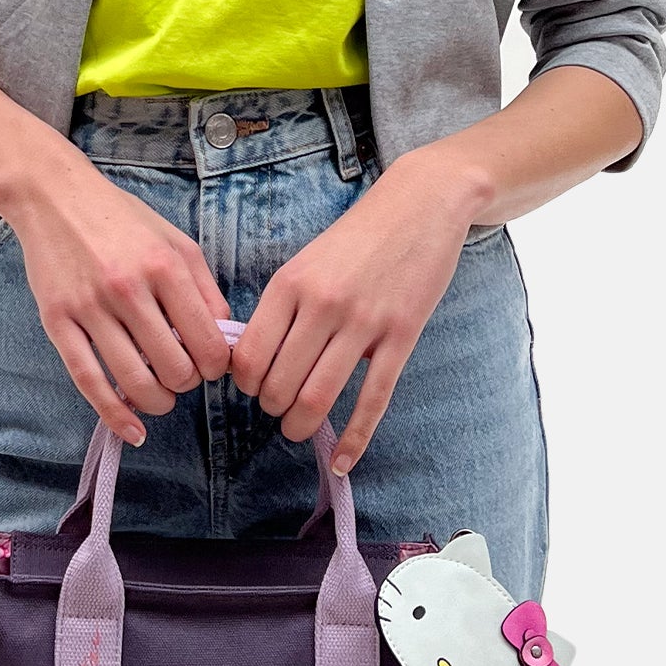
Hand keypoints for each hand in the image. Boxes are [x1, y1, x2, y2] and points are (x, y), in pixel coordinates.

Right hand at [3, 146, 233, 444]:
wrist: (54, 198)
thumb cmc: (122, 220)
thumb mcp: (176, 242)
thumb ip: (205, 289)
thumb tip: (226, 339)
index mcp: (165, 266)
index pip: (208, 341)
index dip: (217, 366)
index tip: (212, 366)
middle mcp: (128, 287)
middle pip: (174, 367)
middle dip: (187, 382)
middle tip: (184, 375)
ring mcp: (90, 307)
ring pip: (134, 380)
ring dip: (157, 401)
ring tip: (161, 396)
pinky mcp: (57, 321)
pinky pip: (89, 380)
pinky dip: (113, 414)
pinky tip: (131, 431)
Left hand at [228, 146, 483, 472]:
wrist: (420, 205)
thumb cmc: (357, 237)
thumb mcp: (306, 262)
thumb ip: (280, 307)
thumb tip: (250, 359)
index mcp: (289, 284)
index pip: (248, 356)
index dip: (245, 384)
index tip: (253, 387)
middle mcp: (321, 304)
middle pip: (279, 384)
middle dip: (272, 408)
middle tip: (278, 409)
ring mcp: (364, 322)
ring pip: (318, 397)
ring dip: (301, 425)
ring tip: (298, 429)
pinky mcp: (401, 335)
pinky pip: (372, 399)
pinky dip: (354, 438)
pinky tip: (342, 460)